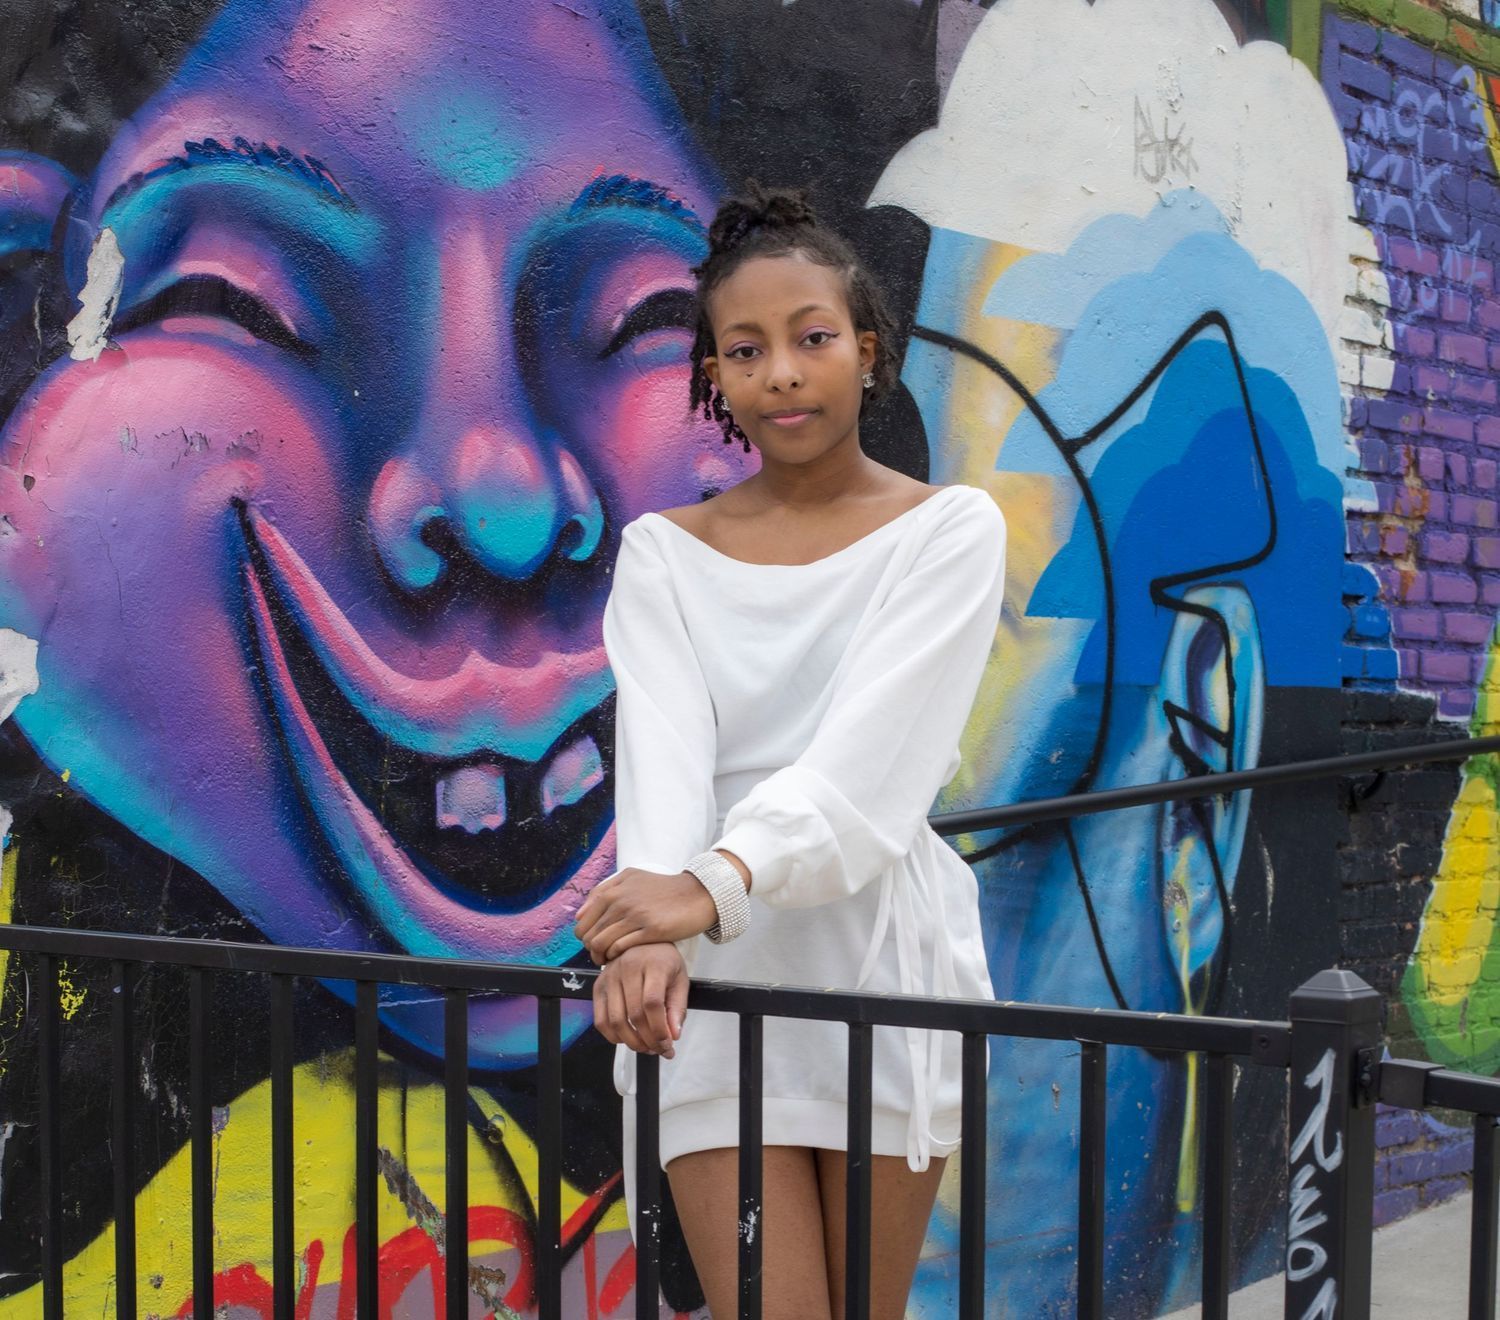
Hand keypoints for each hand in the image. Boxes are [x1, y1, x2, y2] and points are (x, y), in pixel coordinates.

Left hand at [573, 866, 718, 963]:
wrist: (696, 894)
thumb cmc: (663, 888)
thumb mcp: (632, 878)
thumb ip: (604, 890)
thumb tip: (581, 913)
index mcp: (614, 890)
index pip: (582, 921)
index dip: (584, 936)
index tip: (593, 942)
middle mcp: (621, 901)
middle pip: (589, 935)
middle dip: (591, 949)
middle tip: (600, 955)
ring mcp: (636, 916)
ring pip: (601, 943)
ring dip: (601, 956)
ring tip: (609, 960)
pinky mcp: (651, 930)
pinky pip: (621, 947)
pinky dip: (616, 956)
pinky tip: (623, 957)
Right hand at [592, 943, 688, 1056]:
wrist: (643, 942)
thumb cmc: (664, 962)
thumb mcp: (680, 980)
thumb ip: (677, 1008)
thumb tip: (673, 1036)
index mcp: (653, 964)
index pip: (652, 1003)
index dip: (659, 1029)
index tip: (668, 1044)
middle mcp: (628, 968)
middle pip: (634, 1015)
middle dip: (648, 1040)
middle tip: (659, 1050)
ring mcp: (609, 977)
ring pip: (616, 1020)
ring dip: (631, 1042)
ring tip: (646, 1048)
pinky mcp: (598, 987)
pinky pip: (600, 1020)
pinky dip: (613, 1036)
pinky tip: (627, 1039)